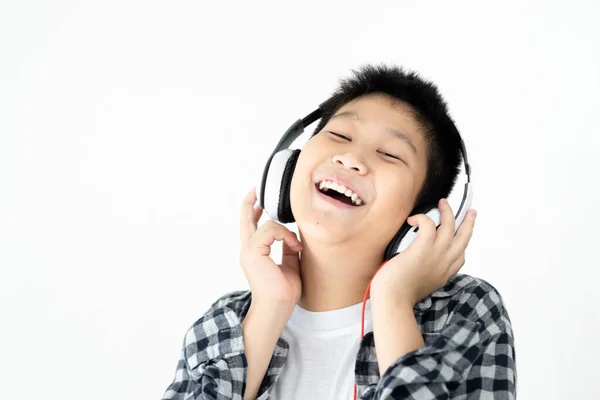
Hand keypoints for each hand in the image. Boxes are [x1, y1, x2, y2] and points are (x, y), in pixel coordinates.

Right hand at [239, 187, 302, 305]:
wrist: (278, 306)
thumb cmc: (284, 292)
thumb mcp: (289, 264)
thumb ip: (287, 248)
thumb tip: (293, 236)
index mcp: (255, 254)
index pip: (251, 227)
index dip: (252, 211)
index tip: (258, 201)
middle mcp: (248, 250)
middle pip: (245, 220)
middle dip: (250, 202)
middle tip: (256, 189)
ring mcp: (248, 251)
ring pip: (267, 224)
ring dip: (286, 232)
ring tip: (296, 247)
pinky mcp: (253, 252)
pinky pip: (270, 230)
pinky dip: (285, 236)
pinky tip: (294, 247)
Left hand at [370, 198, 476, 305]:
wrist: (394, 300)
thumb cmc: (399, 295)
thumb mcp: (420, 286)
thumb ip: (424, 274)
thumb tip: (417, 264)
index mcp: (444, 274)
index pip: (460, 257)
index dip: (462, 244)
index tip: (462, 235)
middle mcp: (445, 263)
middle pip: (464, 238)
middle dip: (469, 223)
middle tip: (471, 212)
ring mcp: (436, 254)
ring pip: (450, 226)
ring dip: (448, 211)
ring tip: (443, 202)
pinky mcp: (423, 248)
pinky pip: (429, 224)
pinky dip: (423, 217)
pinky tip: (413, 218)